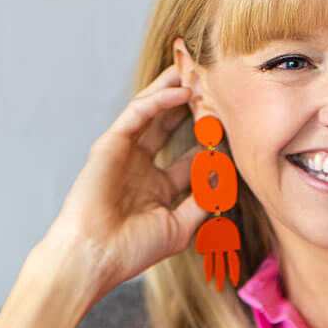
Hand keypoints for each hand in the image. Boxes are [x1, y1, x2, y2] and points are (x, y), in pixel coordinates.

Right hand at [41, 65, 210, 306]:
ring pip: (152, 111)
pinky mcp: (110, 144)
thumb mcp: (180, 227)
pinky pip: (138, 113)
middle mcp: (141, 166)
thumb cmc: (132, 249)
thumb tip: (224, 180)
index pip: (189, 157)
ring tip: (196, 71)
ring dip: (173, 90)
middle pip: (170, 126)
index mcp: (158, 188)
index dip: (209, 141)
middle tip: (212, 84)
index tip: (231, 127)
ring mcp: (125, 153)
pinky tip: (181, 92)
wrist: (95, 256)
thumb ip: (202, 203)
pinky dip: (159, 100)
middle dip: (190, 105)